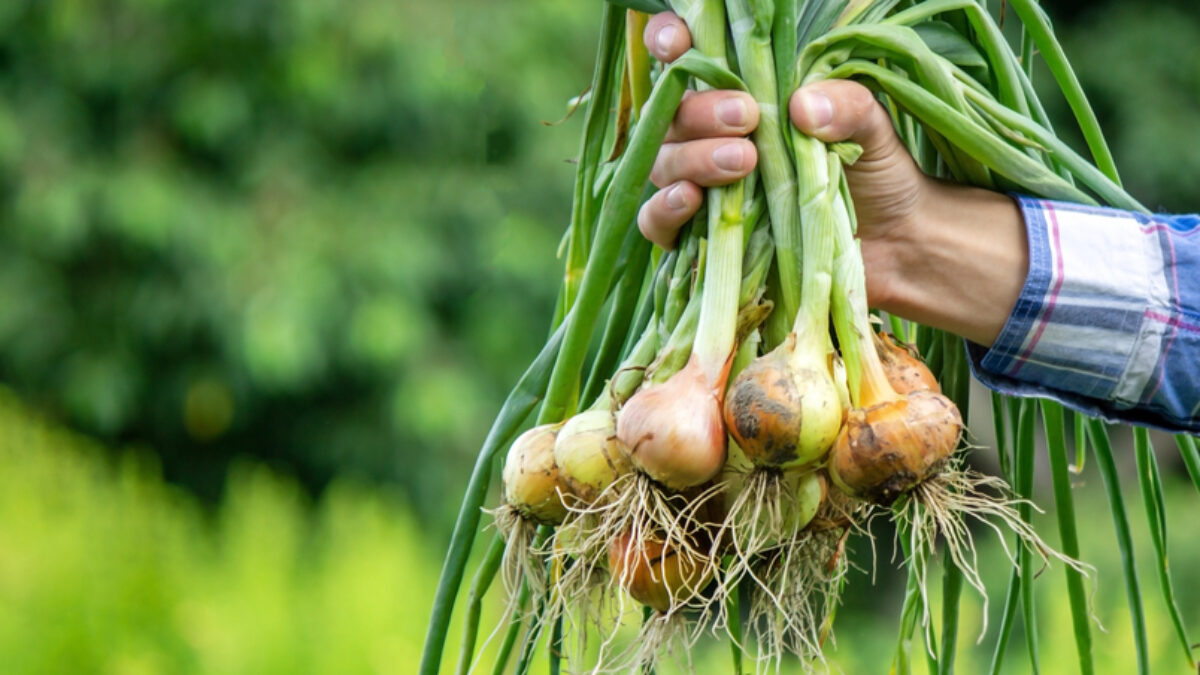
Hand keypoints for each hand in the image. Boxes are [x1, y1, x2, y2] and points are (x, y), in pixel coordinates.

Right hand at [639, 13, 1027, 346]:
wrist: (896, 244)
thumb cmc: (877, 173)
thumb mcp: (871, 127)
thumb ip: (845, 105)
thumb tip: (802, 106)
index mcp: (741, 99)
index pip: (686, 62)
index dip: (668, 44)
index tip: (677, 42)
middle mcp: (709, 140)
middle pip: (671, 116)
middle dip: (701, 111)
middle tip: (747, 117)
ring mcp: (700, 189)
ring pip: (663, 163)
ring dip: (694, 158)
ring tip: (745, 161)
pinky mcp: (698, 240)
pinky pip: (655, 222)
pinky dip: (665, 208)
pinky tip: (694, 199)